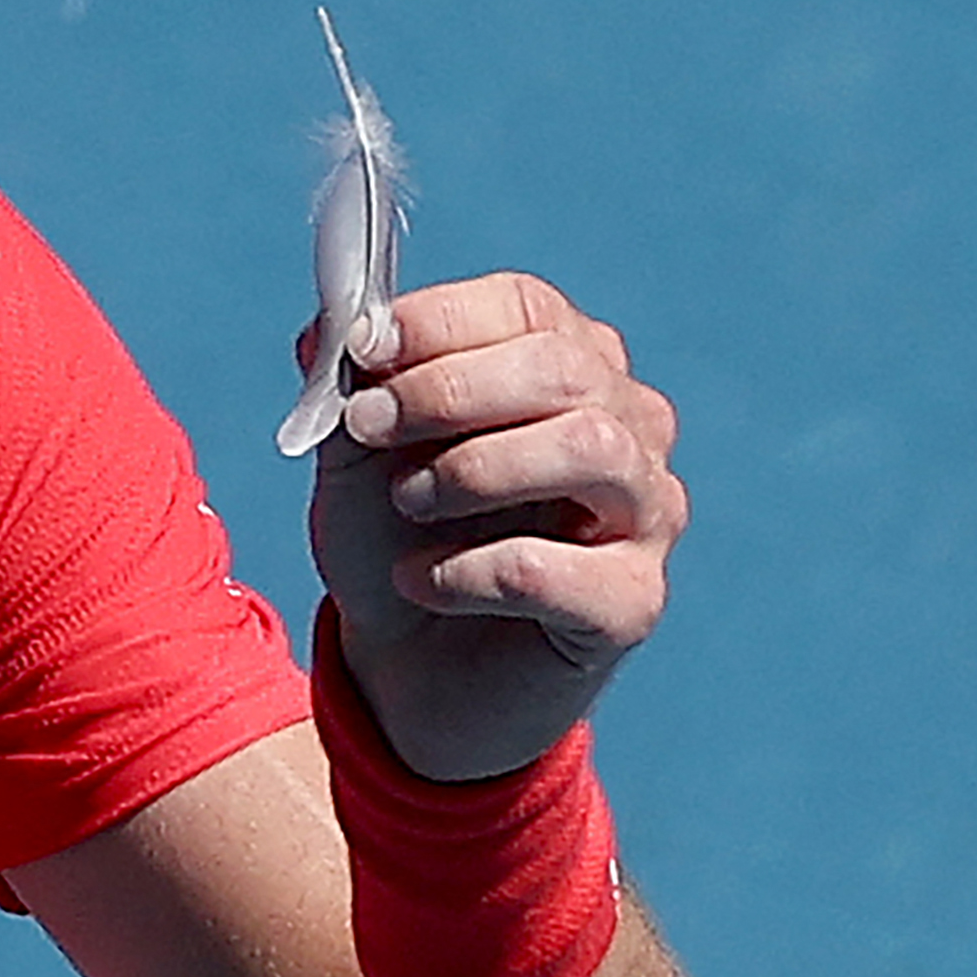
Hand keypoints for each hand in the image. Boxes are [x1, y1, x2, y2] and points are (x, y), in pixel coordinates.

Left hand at [305, 273, 685, 781]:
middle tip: (368, 427)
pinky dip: (472, 570)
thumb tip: (331, 328)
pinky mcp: (632, 601)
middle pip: (564, 368)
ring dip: (474, 468)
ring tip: (407, 502)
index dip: (440, 320)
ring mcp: (645, 513)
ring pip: (589, 448)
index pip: (528, 306)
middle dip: (447, 390)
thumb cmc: (393, 538)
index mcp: (567, 365)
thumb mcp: (356, 451)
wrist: (403, 669)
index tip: (363, 349)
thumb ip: (350, 384)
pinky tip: (423, 581)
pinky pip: (563, 568)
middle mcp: (626, 427)